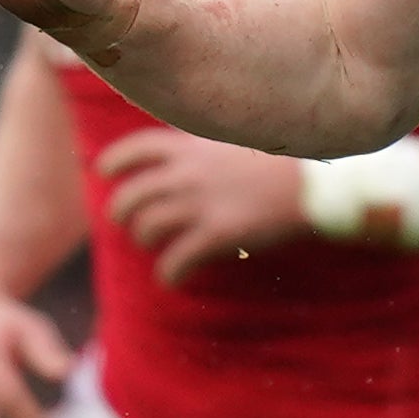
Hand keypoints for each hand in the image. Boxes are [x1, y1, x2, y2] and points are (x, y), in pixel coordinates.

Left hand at [94, 130, 304, 285]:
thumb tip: (187, 148)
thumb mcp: (237, 139)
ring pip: (148, 228)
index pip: (139, 148)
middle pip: (132, 195)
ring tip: (151, 244)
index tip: (103, 171)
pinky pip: (175, 260)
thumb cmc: (283, 162)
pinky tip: (171, 278)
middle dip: (122, 211)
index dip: (116, 160)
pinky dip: (168, 273)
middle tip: (126, 222)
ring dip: (145, 239)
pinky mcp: (216, 235)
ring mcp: (200, 205)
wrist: (315, 183)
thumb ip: (207, 144)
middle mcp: (188, 174)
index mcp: (193, 147)